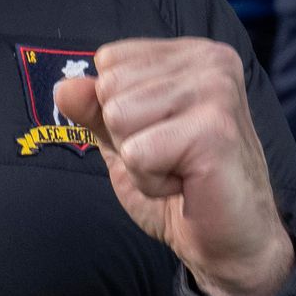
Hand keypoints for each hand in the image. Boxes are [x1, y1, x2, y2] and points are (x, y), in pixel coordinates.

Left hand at [54, 37, 295, 295]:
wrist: (230, 242)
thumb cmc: (182, 189)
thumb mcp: (125, 140)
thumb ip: (94, 110)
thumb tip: (64, 87)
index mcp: (192, 54)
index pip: (110, 61)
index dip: (119, 110)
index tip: (162, 136)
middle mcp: (210, 61)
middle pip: (111, 89)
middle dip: (129, 137)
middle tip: (172, 158)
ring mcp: (216, 92)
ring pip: (119, 119)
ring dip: (139, 161)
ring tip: (180, 170)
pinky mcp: (214, 131)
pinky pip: (137, 154)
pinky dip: (151, 182)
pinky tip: (186, 185)